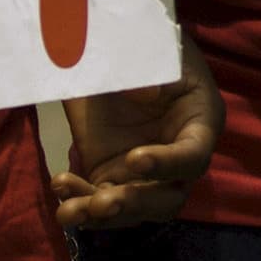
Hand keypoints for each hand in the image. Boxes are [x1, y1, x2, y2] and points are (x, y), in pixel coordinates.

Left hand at [53, 43, 221, 229]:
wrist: (111, 46)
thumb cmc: (146, 44)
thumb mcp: (154, 51)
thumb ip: (151, 70)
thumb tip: (143, 94)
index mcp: (199, 124)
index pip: (193, 157)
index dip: (167, 165)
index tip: (134, 159)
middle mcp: (176, 157)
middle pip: (167, 199)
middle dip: (134, 204)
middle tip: (102, 201)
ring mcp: (142, 173)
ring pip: (132, 210)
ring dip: (102, 215)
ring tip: (69, 210)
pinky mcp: (111, 176)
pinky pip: (99, 201)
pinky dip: (80, 201)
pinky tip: (61, 184)